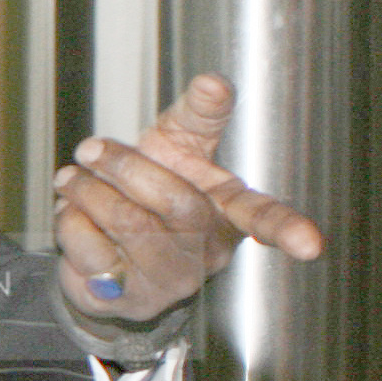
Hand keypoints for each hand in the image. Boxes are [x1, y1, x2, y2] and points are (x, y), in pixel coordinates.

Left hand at [53, 71, 325, 323]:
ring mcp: (170, 280)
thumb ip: (198, 114)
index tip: (311, 246)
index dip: (287, 228)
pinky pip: (90, 251)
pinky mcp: (128, 298)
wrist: (101, 246)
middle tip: (90, 147)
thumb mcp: (176, 145)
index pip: (263, 218)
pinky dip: (70, 222)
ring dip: (89, 192)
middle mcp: (205, 251)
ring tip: (70, 178)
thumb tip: (215, 82)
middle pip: (178, 203)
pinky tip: (73, 218)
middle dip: (127, 168)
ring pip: (129, 224)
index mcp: (226, 211)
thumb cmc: (150, 188)